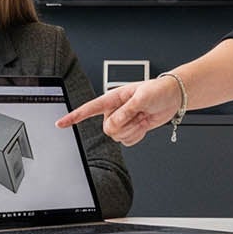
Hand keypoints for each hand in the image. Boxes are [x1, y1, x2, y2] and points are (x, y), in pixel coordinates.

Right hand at [57, 77, 180, 147]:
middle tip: (138, 115)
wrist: (172, 97)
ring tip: (142, 117)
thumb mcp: (141, 99)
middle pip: (107, 129)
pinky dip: (138, 136)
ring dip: (133, 130)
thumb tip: (112, 125)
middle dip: (125, 126)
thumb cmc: (157, 91)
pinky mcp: (131, 129)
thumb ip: (124, 112)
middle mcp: (114, 111)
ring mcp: (123, 120)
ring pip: (118, 137)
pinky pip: (128, 142)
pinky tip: (143, 124)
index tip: (60, 123)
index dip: (73, 116)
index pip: (88, 108)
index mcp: (112, 98)